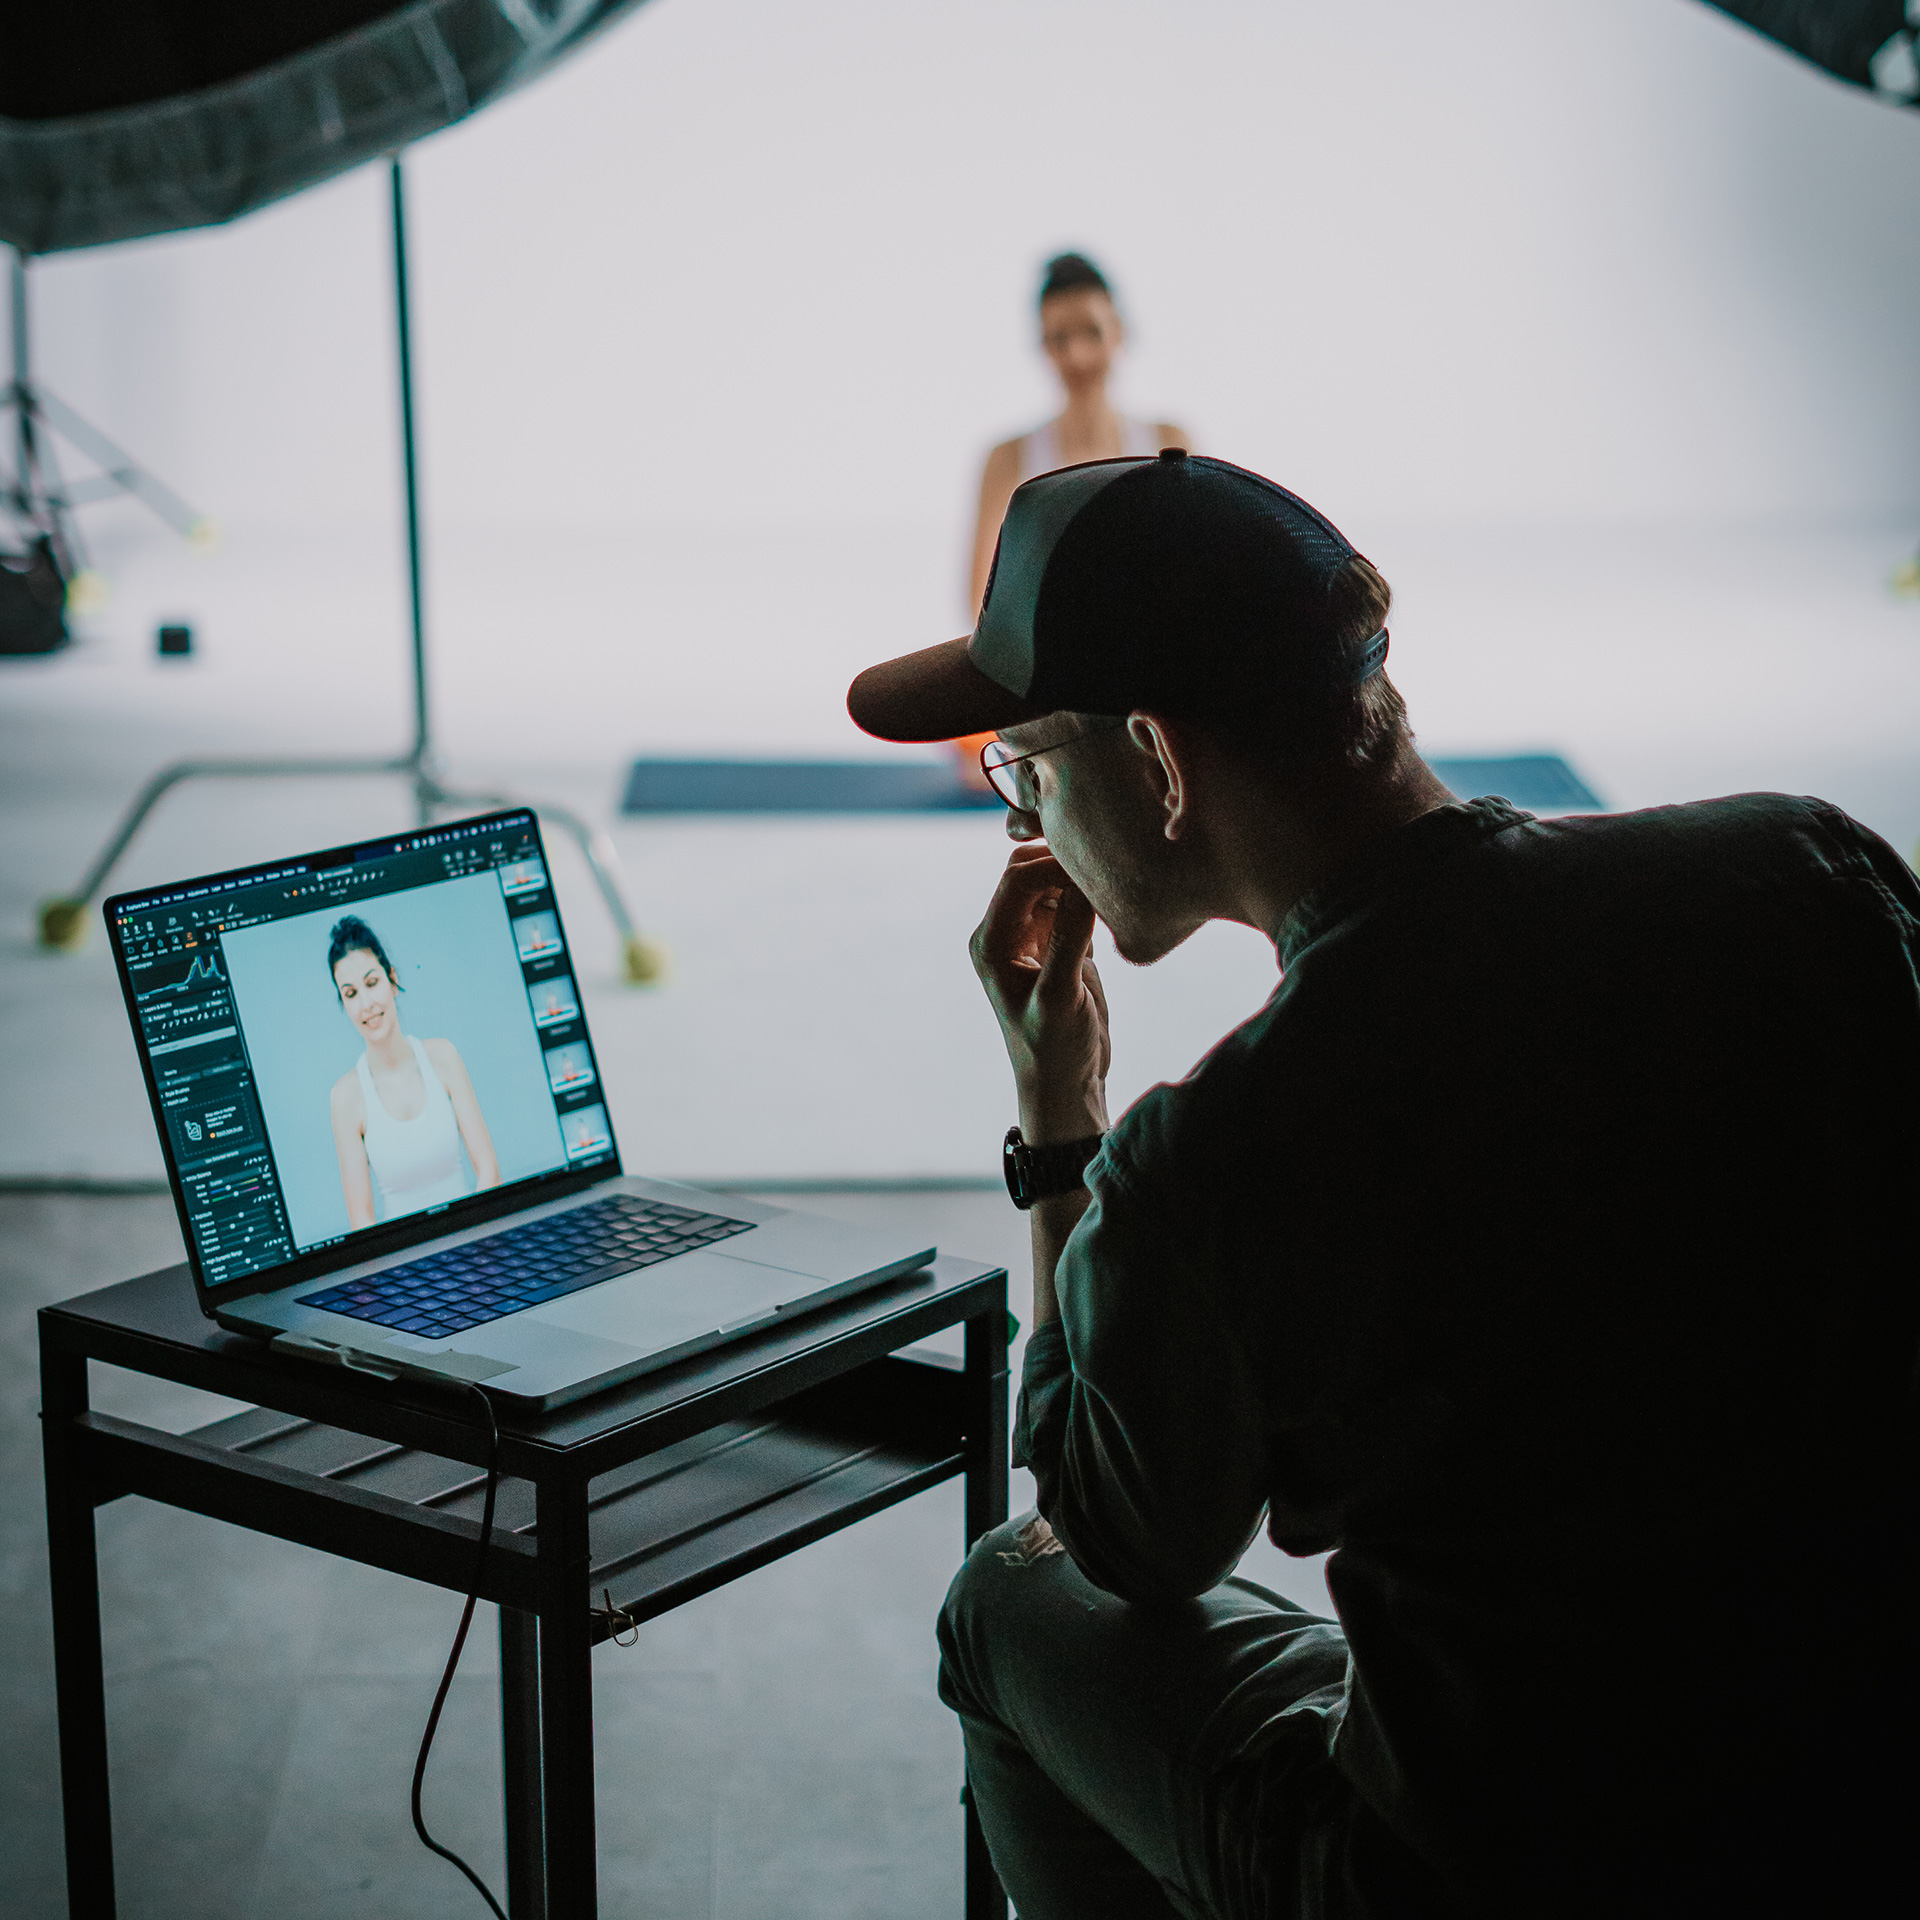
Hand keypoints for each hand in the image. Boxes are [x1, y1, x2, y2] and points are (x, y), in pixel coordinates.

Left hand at [970, 842, 1110, 1143]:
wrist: (1065, 1085)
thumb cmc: (1055, 1050)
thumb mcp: (1061, 997)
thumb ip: (1068, 938)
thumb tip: (1083, 885)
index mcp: (992, 943)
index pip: (1018, 879)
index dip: (1054, 866)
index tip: (1095, 873)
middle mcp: (1004, 935)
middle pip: (1029, 871)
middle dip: (1064, 863)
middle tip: (1107, 870)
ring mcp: (1031, 938)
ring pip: (1051, 883)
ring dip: (1078, 879)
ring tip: (1114, 886)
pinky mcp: (1058, 945)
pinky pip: (1070, 904)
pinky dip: (1090, 898)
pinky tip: (1114, 909)